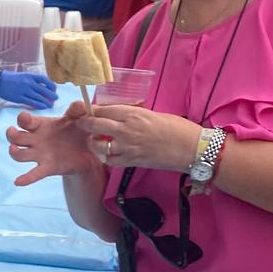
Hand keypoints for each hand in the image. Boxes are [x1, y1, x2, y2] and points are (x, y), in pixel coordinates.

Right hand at [0, 69, 57, 109]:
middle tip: (55, 99)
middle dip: (51, 95)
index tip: (54, 89)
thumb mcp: (23, 75)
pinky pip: (31, 102)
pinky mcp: (19, 98)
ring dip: (46, 102)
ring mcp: (24, 90)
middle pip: (43, 89)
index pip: (44, 79)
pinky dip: (38, 105)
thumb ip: (32, 80)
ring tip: (50, 105)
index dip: (51, 85)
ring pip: (39, 97)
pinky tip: (43, 107)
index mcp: (30, 75)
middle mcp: (28, 82)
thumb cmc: (11, 78)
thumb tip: (43, 87)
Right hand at [7, 106, 97, 185]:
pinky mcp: (47, 168)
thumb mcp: (78, 118)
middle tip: (13, 133)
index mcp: (40, 125)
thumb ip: (77, 110)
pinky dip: (25, 178)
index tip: (25, 119)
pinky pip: (34, 174)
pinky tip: (18, 182)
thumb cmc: (78, 130)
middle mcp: (36, 140)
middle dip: (11, 134)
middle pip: (15, 137)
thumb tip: (80, 104)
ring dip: (14, 152)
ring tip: (14, 150)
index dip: (22, 119)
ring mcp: (39, 154)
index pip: (24, 121)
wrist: (88, 150)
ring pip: (18, 154)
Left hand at [77, 105, 201, 171]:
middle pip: (95, 125)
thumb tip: (118, 115)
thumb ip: (133, 114)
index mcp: (133, 114)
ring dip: (93, 143)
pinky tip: (108, 154)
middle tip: (81, 123)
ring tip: (94, 140)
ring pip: (98, 146)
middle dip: (84, 124)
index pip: (103, 109)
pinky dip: (106, 158)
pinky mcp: (132, 162)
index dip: (91, 110)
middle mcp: (127, 130)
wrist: (191, 148)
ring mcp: (128, 147)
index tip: (84, 110)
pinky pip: (110, 161)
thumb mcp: (152, 114)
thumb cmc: (176, 128)